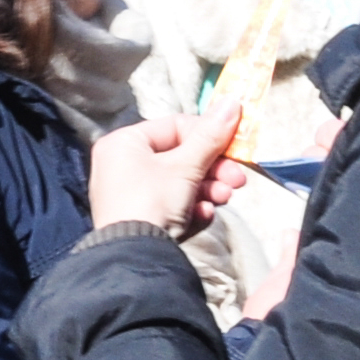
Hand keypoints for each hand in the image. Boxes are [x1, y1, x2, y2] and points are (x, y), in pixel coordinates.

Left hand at [89, 102, 248, 237]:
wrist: (134, 258)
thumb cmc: (152, 201)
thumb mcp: (185, 166)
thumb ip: (210, 136)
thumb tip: (233, 102)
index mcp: (124, 143)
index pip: (174, 127)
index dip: (208, 134)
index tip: (235, 143)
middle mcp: (122, 165)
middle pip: (181, 157)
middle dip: (214, 168)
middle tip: (237, 178)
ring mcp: (131, 194)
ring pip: (181, 182)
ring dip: (208, 189)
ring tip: (224, 198)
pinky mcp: (141, 219)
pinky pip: (173, 205)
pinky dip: (192, 209)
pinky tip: (201, 216)